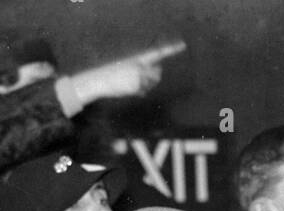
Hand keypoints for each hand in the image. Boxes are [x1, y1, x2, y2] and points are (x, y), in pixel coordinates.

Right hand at [70, 40, 184, 102]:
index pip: (158, 53)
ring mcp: (140, 77)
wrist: (100, 80)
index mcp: (138, 57)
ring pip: (152, 84)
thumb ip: (142, 68)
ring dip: (146, 85)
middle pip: (158, 73)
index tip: (183, 45)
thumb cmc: (113, 73)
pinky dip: (140, 92)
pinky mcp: (137, 87)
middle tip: (142, 78)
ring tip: (132, 83)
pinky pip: (144, 91)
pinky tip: (129, 89)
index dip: (171, 49)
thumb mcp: (127, 66)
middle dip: (154, 76)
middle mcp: (141, 66)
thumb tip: (157, 75)